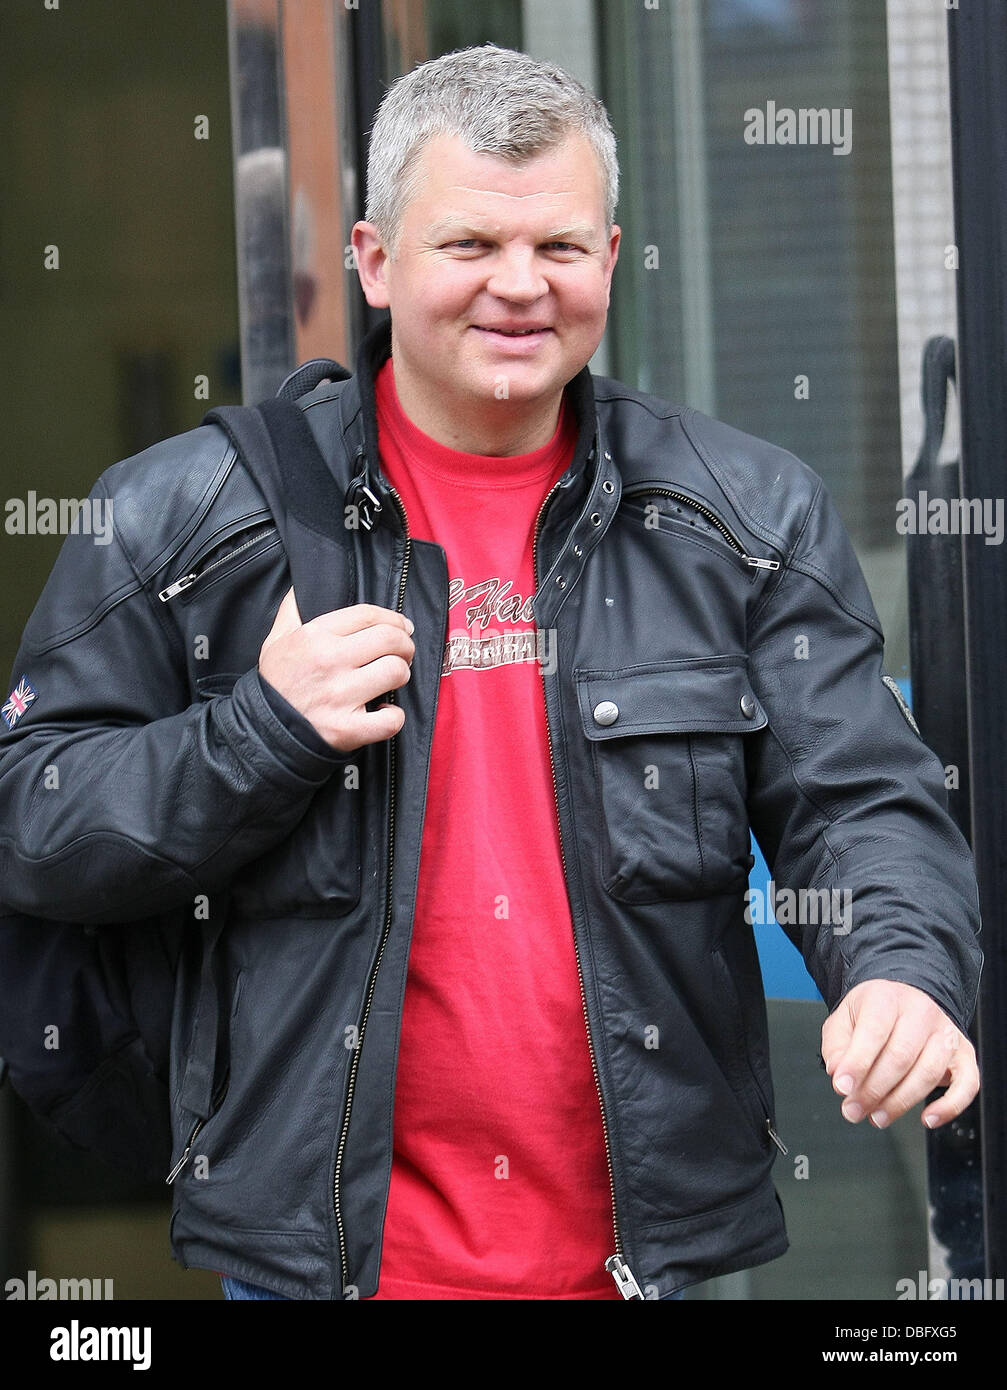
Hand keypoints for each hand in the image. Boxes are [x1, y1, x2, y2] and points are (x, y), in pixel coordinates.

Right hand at [258, 589, 414, 753]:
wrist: (261, 731)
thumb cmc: (275, 684)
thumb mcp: (276, 640)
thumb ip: (292, 610)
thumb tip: (302, 585)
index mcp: (314, 637)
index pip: (368, 615)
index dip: (393, 618)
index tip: (402, 626)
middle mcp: (329, 662)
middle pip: (390, 639)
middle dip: (405, 644)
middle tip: (403, 653)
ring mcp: (340, 696)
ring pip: (396, 672)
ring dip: (401, 675)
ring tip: (391, 679)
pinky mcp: (348, 729)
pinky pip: (391, 719)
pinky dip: (394, 717)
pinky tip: (384, 712)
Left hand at [821, 979, 978, 1130]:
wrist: (907, 998)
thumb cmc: (874, 1012)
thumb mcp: (844, 1018)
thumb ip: (836, 1045)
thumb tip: (838, 1072)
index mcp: (887, 998)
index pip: (874, 1031)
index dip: (857, 1063)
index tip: (841, 1087)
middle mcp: (921, 1012)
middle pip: (900, 1057)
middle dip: (873, 1091)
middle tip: (853, 1109)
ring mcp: (946, 1033)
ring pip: (928, 1073)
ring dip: (900, 1103)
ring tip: (876, 1117)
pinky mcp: (964, 1054)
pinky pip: (967, 1084)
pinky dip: (949, 1107)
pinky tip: (927, 1119)